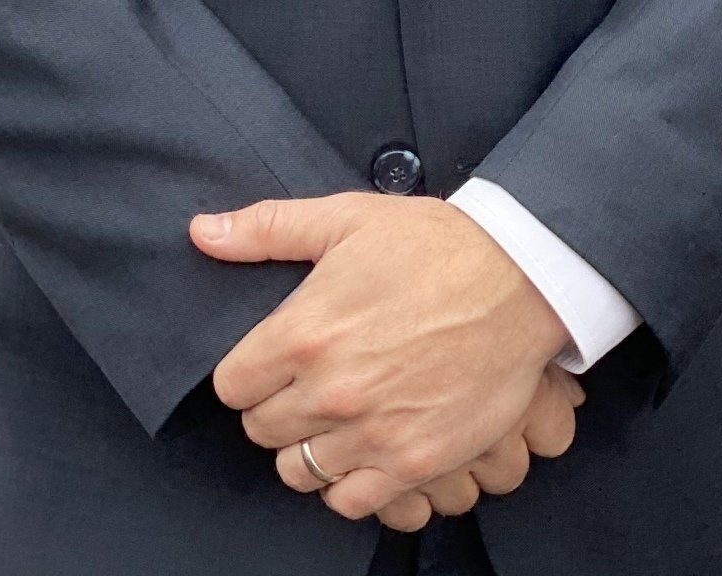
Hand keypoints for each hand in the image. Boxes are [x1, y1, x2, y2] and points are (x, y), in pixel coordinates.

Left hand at [193, 191, 571, 522]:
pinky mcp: (414, 461)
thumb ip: (266, 229)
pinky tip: (362, 449)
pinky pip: (350, 502)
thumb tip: (202, 232)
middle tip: (306, 384)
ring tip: (333, 418)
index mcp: (303, 332)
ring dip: (308, 448)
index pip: (231, 386)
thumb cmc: (431, 244)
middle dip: (276, 406)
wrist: (518, 278)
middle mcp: (330, 391)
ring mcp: (373, 433)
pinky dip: (348, 483)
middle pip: (260, 431)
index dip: (248, 372)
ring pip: (298, 471)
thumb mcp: (345, 219)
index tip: (271, 362)